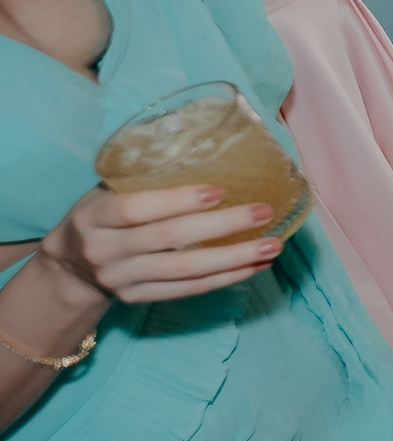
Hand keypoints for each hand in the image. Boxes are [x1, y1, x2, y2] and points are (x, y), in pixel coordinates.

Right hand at [39, 185, 281, 310]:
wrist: (70, 267)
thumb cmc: (102, 214)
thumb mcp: (107, 189)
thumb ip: (147, 172)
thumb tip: (210, 140)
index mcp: (94, 215)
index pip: (134, 209)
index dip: (176, 200)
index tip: (219, 190)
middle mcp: (105, 250)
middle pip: (169, 239)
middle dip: (222, 226)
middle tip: (264, 212)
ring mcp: (121, 279)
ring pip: (183, 271)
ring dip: (233, 259)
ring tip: (272, 246)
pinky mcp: (138, 299)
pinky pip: (187, 291)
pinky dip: (224, 279)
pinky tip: (255, 267)